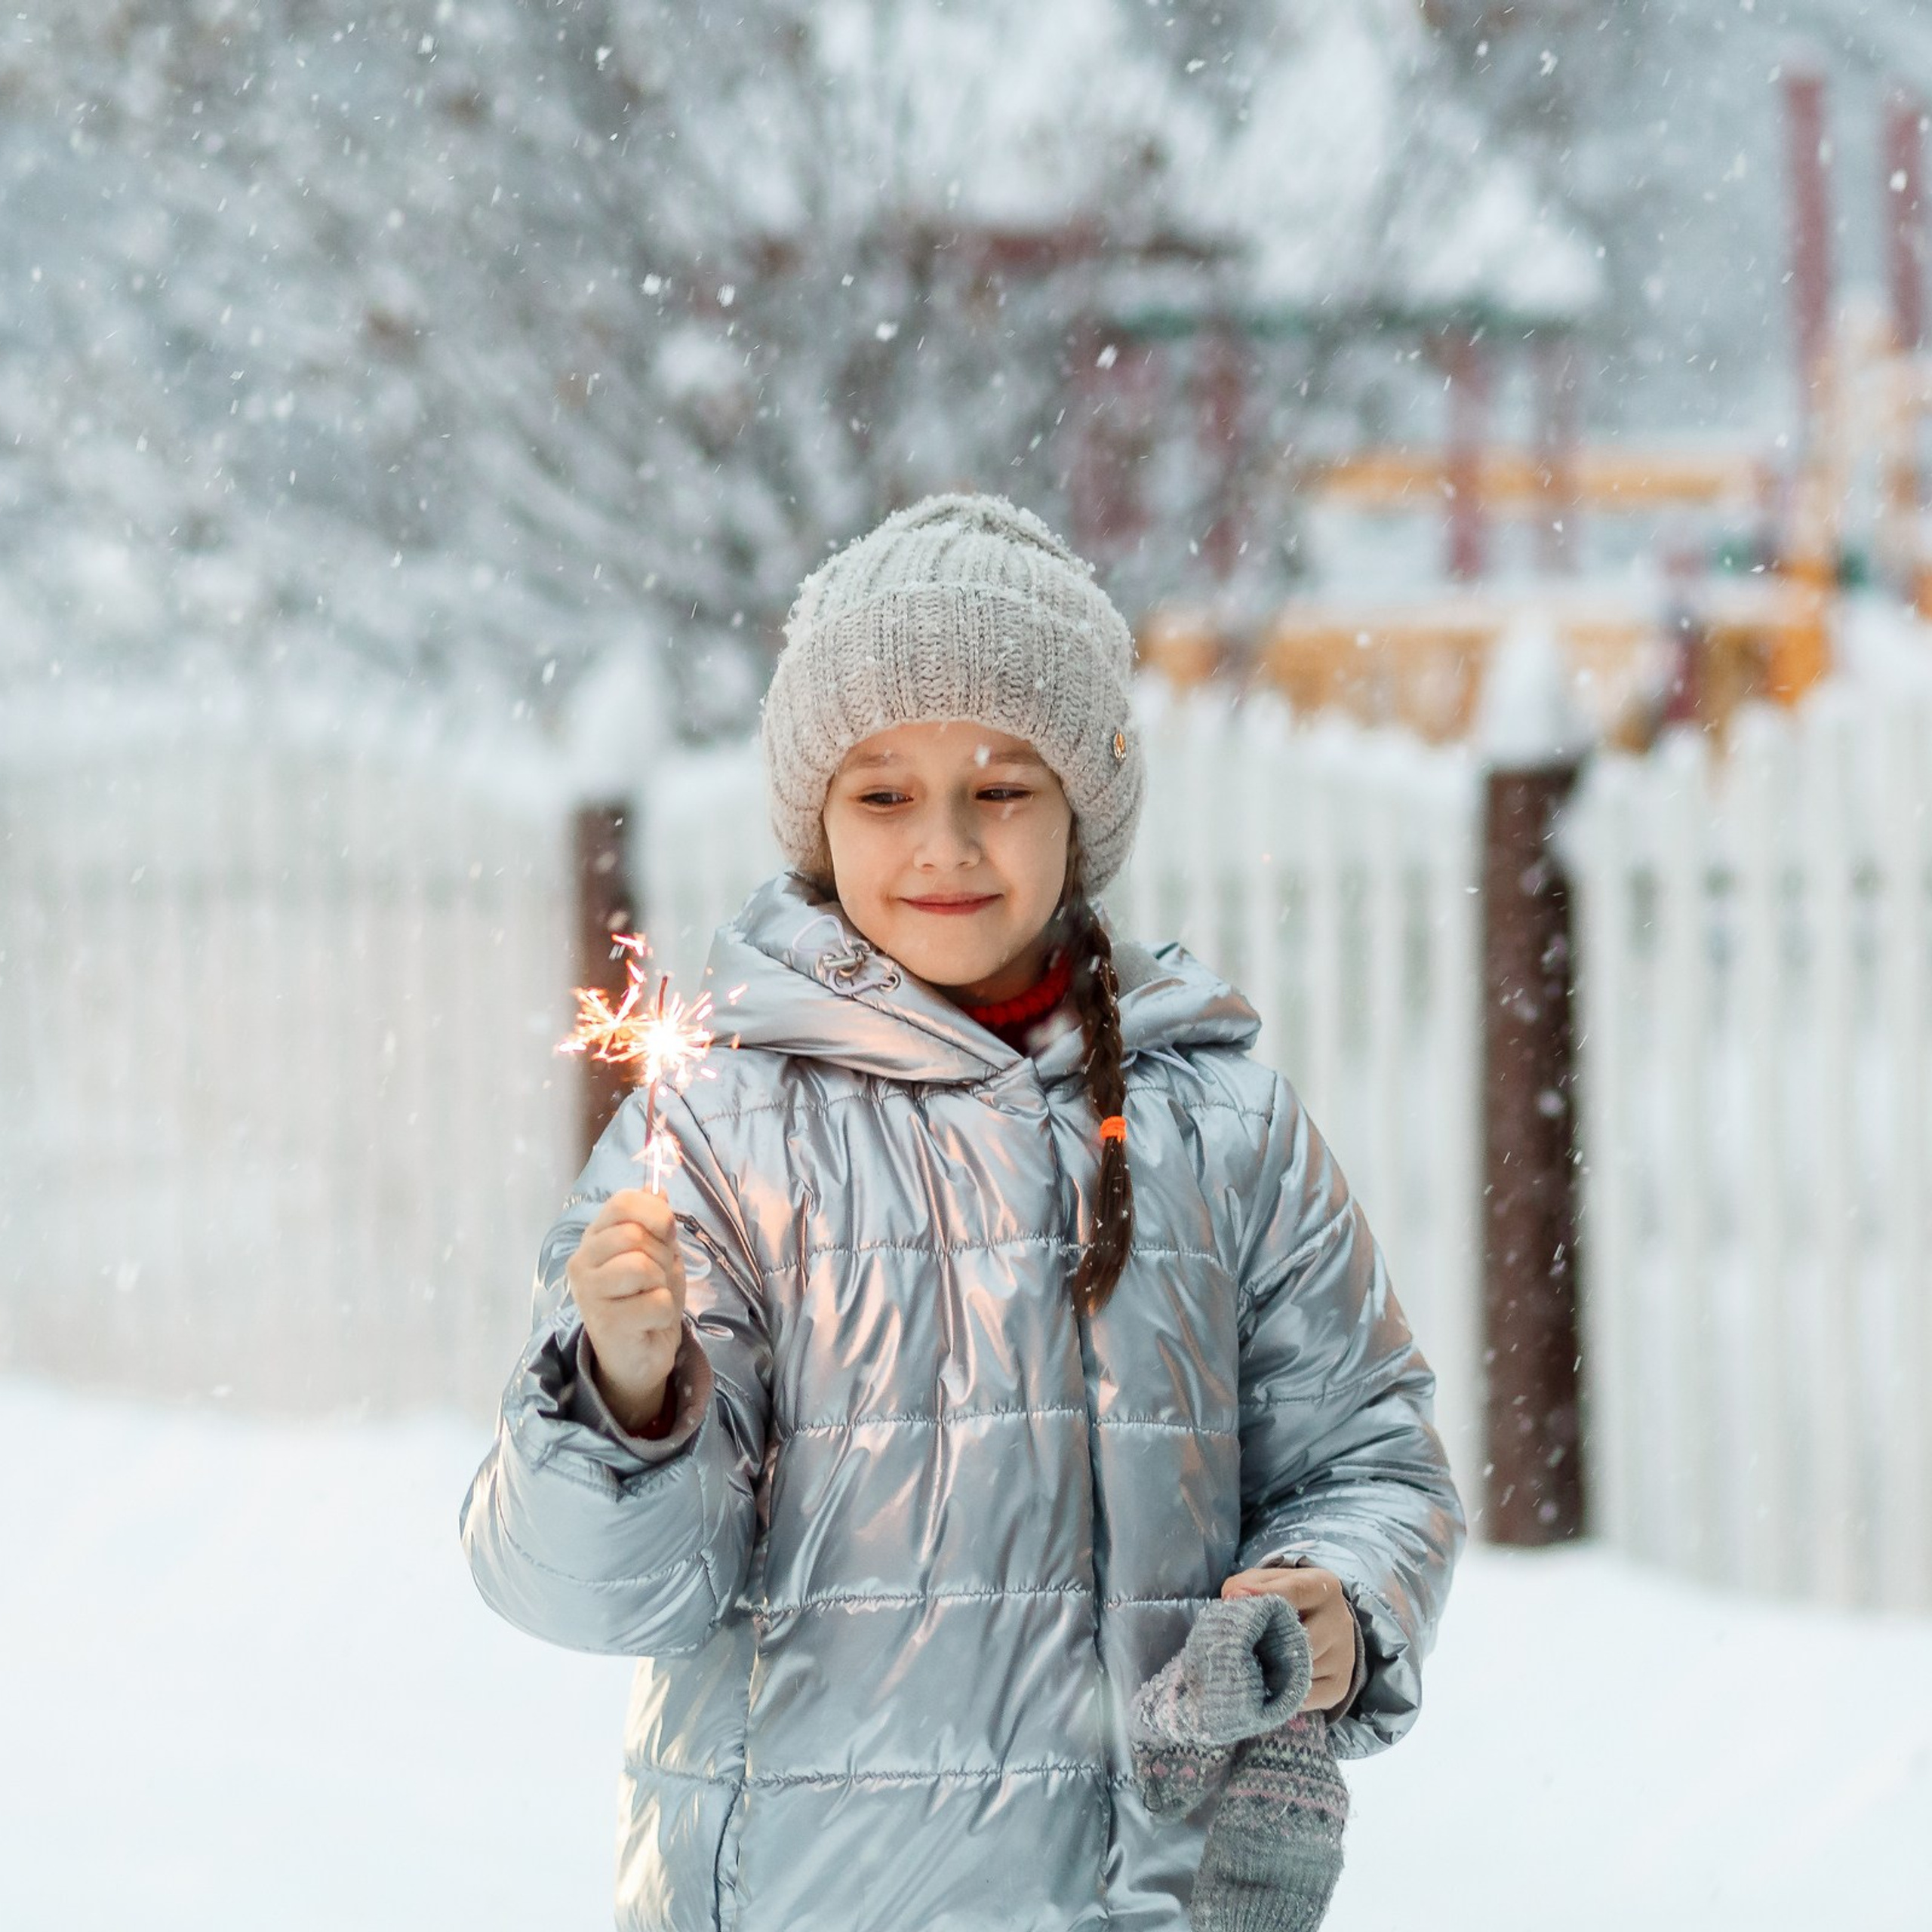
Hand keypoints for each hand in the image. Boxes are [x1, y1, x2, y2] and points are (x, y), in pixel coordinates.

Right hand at [565, 1187, 686, 1433]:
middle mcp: (582, 1261)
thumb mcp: (657, 1254)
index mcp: (595, 1237)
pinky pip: (655, 1302)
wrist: (639, 1355)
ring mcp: (589, 1292)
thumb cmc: (646, 1299)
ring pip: (642, 1267)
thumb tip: (658, 1188)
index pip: (622, 1202)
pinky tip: (650, 1322)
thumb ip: (654, 1222)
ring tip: (652, 1298)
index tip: (666, 1232)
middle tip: (657, 1278)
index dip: (654, 1213)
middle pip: (634, 1235)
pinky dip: (665, 1312)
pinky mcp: (604, 1323)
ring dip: (662, 1284)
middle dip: (662, 1256)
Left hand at [1219, 1564, 1355, 1715]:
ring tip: (1250, 1666)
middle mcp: (1339, 1621)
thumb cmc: (1284, 1601)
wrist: (1321, 1627)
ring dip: (1271, 1672)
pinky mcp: (1338, 1687)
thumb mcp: (1267, 1583)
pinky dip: (1282, 1694)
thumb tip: (1233, 1598)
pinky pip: (1305, 1697)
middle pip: (1299, 1636)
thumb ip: (1247, 1585)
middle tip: (1237, 1646)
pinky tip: (1268, 1685)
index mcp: (1324, 1587)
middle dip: (1265, 1642)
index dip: (1264, 1595)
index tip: (1233, 1600)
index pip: (1296, 1590)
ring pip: (1300, 1669)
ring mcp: (1343, 1657)